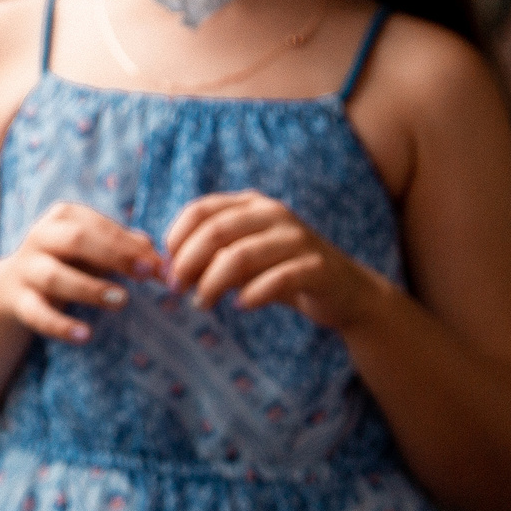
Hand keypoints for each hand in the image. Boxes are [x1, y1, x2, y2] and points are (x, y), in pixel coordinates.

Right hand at [0, 201, 162, 343]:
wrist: (13, 285)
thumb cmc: (69, 262)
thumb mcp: (95, 249)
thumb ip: (128, 250)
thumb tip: (162, 262)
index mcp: (63, 217)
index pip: (99, 226)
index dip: (129, 245)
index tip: (157, 266)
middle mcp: (41, 237)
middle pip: (75, 240)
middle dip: (113, 255)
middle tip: (144, 274)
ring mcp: (26, 268)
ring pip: (54, 276)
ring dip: (89, 288)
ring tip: (121, 300)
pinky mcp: (18, 300)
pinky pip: (37, 313)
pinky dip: (60, 325)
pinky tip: (85, 336)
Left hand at [162, 190, 389, 329]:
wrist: (345, 292)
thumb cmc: (282, 271)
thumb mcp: (243, 256)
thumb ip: (211, 254)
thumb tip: (167, 268)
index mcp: (251, 204)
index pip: (200, 209)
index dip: (176, 237)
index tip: (165, 266)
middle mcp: (273, 214)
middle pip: (215, 231)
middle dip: (188, 262)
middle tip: (176, 288)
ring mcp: (297, 239)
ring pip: (241, 255)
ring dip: (213, 283)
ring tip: (201, 303)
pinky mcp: (317, 267)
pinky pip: (277, 279)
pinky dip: (252, 294)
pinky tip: (240, 306)